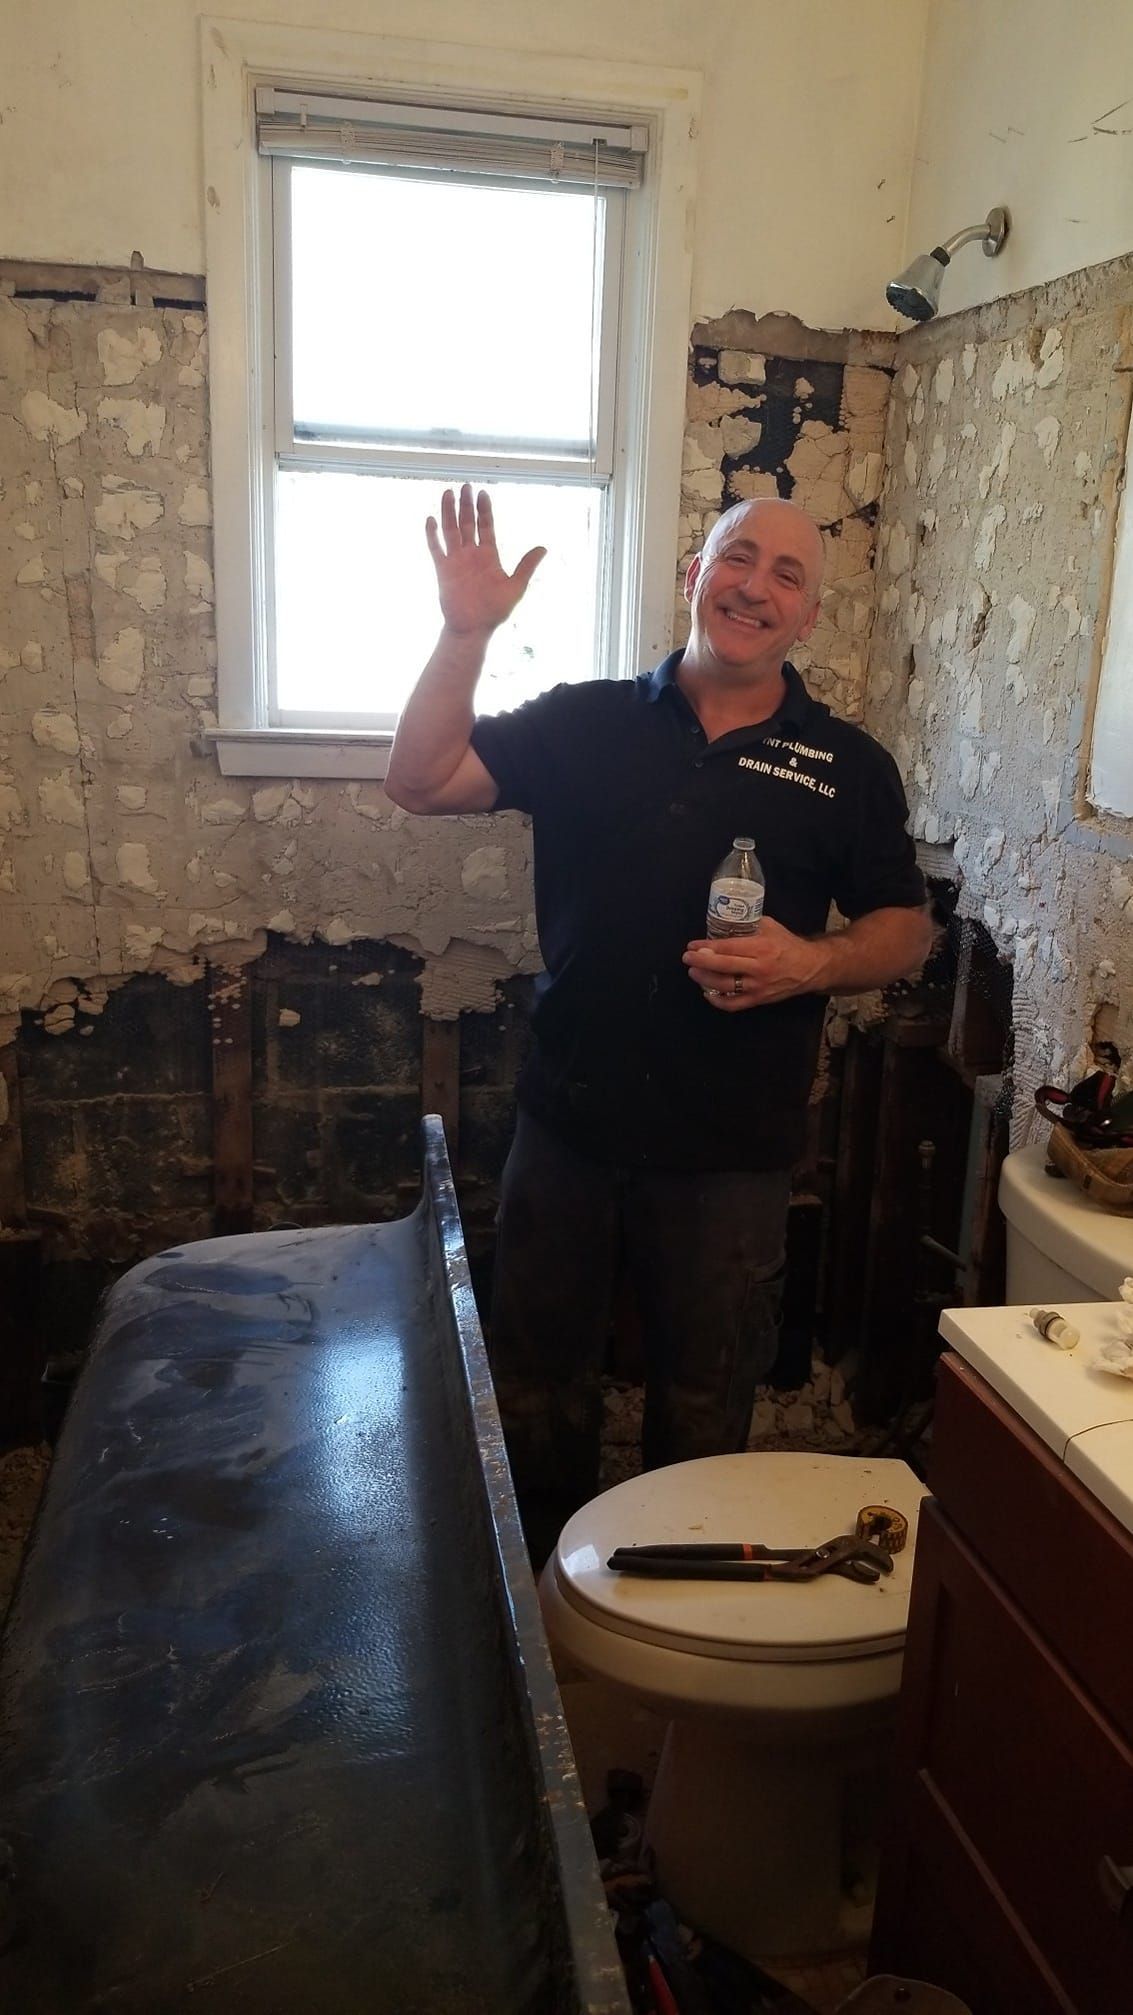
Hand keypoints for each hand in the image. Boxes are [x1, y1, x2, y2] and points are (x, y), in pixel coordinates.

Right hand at [425, 484, 545, 636]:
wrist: (474, 629)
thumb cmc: (495, 611)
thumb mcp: (516, 586)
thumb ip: (527, 566)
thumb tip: (544, 548)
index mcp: (489, 556)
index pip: (486, 526)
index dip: (485, 510)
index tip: (483, 493)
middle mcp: (471, 555)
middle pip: (467, 523)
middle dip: (466, 505)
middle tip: (465, 486)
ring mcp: (456, 561)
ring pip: (451, 530)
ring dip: (449, 512)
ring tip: (447, 492)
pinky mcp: (443, 571)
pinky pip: (436, 549)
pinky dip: (432, 535)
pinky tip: (431, 519)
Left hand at [683, 917, 827, 1010]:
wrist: (809, 968)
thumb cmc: (787, 945)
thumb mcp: (770, 927)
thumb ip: (748, 925)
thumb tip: (723, 922)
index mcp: (761, 947)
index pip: (727, 948)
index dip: (706, 947)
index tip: (692, 946)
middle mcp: (759, 968)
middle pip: (722, 967)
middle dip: (700, 962)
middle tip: (687, 958)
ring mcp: (758, 987)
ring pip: (724, 986)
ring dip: (704, 980)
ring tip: (694, 973)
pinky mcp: (759, 1000)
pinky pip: (733, 1005)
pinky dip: (717, 1001)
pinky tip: (708, 992)